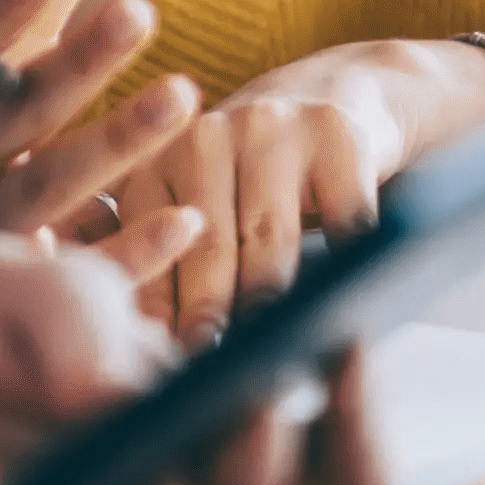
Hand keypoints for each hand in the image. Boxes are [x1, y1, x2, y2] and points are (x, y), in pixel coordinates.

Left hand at [117, 39, 484, 342]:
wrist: (342, 98)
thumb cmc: (256, 182)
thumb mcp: (197, 206)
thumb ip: (163, 264)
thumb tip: (137, 348)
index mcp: (158, 161)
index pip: (149, 251)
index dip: (156, 317)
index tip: (160, 372)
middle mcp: (208, 135)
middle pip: (210, 252)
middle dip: (214, 323)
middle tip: (215, 386)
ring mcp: (274, 128)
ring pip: (272, 244)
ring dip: (276, 309)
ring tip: (274, 359)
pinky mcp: (338, 134)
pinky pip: (344, 224)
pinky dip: (347, 271)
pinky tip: (344, 306)